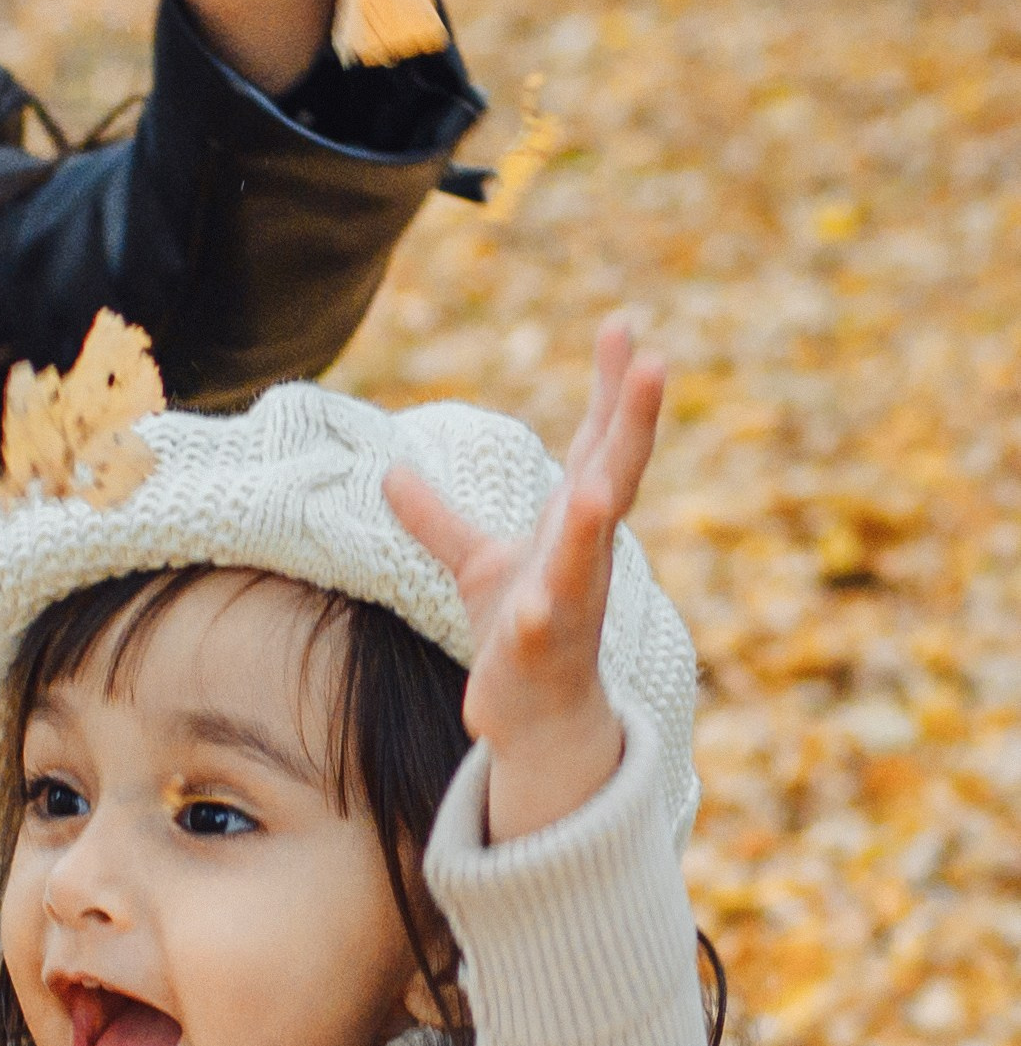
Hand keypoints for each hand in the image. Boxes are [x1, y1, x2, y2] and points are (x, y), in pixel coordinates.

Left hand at [384, 316, 664, 843]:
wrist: (535, 719)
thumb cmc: (518, 634)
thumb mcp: (474, 566)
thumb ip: (437, 520)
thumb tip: (391, 475)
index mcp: (574, 524)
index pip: (600, 442)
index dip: (613, 389)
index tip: (624, 326)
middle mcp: (584, 553)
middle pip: (614, 475)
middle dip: (634, 423)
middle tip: (655, 363)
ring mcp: (570, 598)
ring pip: (587, 551)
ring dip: (592, 515)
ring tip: (594, 485)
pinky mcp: (542, 649)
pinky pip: (544, 627)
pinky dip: (542, 613)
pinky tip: (536, 604)